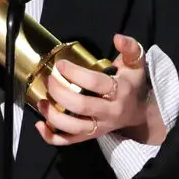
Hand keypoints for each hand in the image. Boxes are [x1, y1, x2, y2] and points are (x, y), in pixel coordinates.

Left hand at [36, 34, 165, 147]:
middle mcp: (110, 112)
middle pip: (81, 106)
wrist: (138, 113)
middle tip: (49, 80)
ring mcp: (100, 127)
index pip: (95, 83)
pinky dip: (51, 136)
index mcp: (121, 91)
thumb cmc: (131, 85)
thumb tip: (117, 37)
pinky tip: (40, 124)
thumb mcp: (136, 64)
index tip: (60, 65)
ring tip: (41, 101)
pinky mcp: (91, 137)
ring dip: (53, 116)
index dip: (74, 73)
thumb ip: (130, 48)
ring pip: (74, 127)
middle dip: (60, 92)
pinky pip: (69, 141)